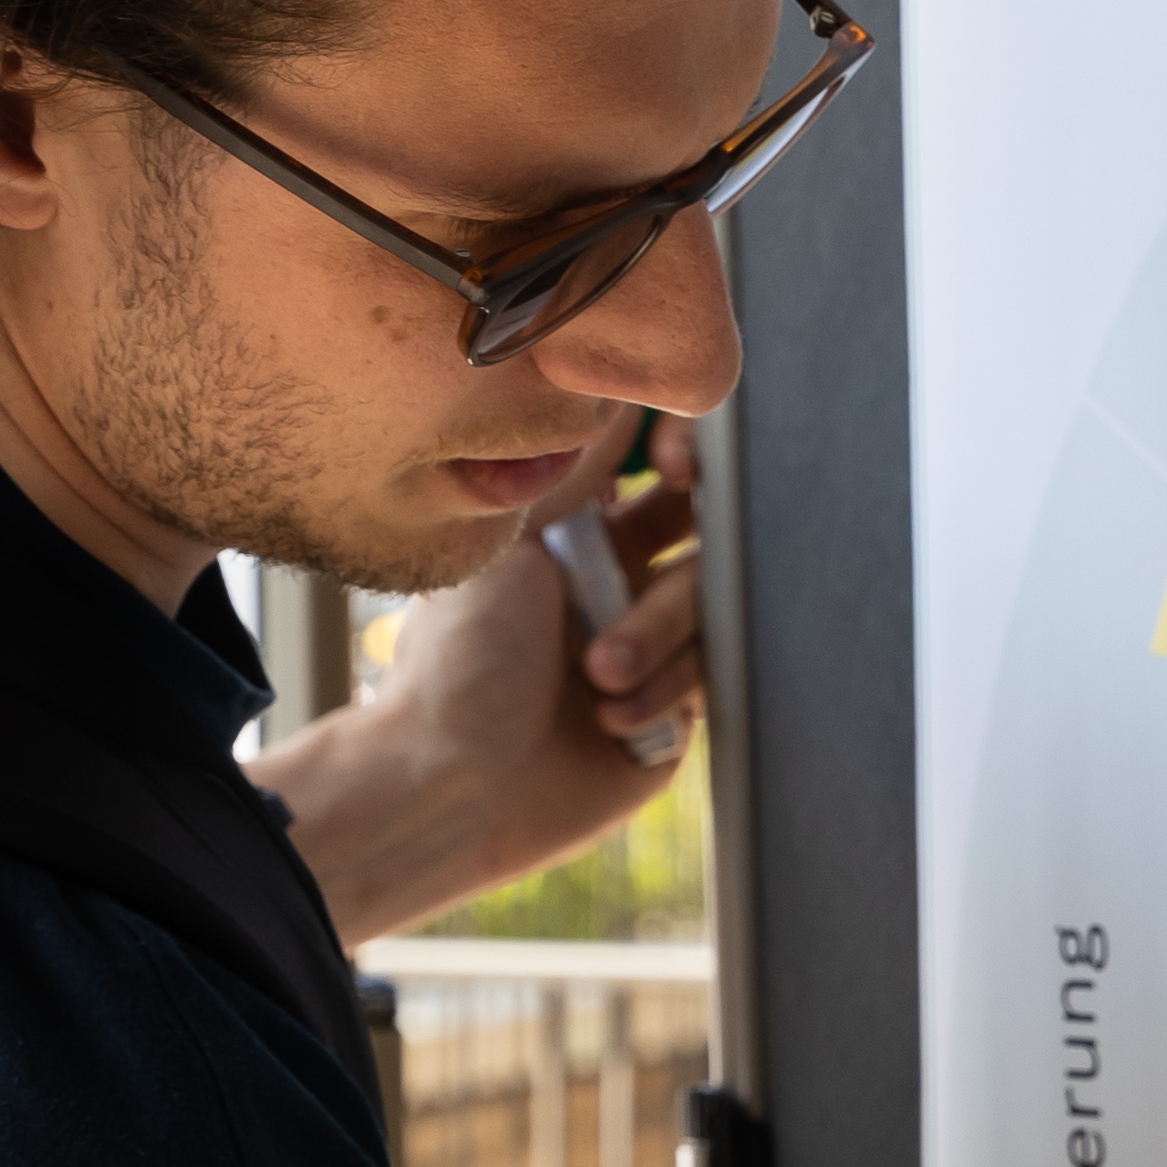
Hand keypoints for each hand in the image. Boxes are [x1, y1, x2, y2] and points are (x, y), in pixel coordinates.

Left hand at [264, 413, 703, 938]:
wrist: (454, 783)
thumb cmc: (464, 660)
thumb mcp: (512, 544)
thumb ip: (570, 467)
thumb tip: (610, 383)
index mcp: (581, 539)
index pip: (664, 479)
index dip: (686, 463)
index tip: (679, 465)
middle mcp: (621, 588)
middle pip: (706, 540)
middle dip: (686, 550)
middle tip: (653, 549)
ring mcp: (652, 653)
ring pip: (712, 612)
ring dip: (655, 635)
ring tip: (595, 673)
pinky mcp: (674, 717)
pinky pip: (711, 684)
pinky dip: (661, 694)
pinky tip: (607, 718)